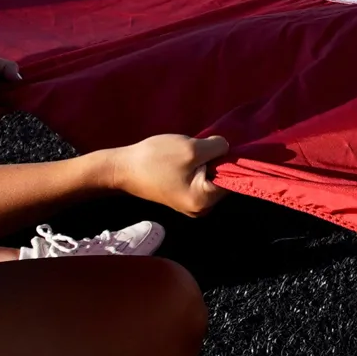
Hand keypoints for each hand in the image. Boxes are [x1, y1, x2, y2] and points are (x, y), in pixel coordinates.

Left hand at [0, 54, 21, 121]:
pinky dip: (12, 103)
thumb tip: (21, 78)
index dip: (17, 78)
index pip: (9, 80)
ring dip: (17, 95)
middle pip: (12, 91)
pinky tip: (15, 94)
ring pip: (12, 101)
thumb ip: (9, 66)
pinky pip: (7, 109)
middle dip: (19, 87)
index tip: (25, 75)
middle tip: (25, 82)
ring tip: (20, 88)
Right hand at [106, 134, 230, 215]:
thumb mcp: (191, 148)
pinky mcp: (184, 197)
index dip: (230, 159)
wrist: (122, 168)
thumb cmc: (155, 159)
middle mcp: (201, 209)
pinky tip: (183, 160)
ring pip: (211, 178)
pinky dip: (197, 168)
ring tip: (188, 154)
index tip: (218, 146)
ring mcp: (192, 205)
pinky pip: (200, 180)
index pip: (234, 179)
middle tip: (199, 148)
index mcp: (204, 201)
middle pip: (223, 179)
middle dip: (216, 161)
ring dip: (206, 163)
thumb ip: (218, 148)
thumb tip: (228, 148)